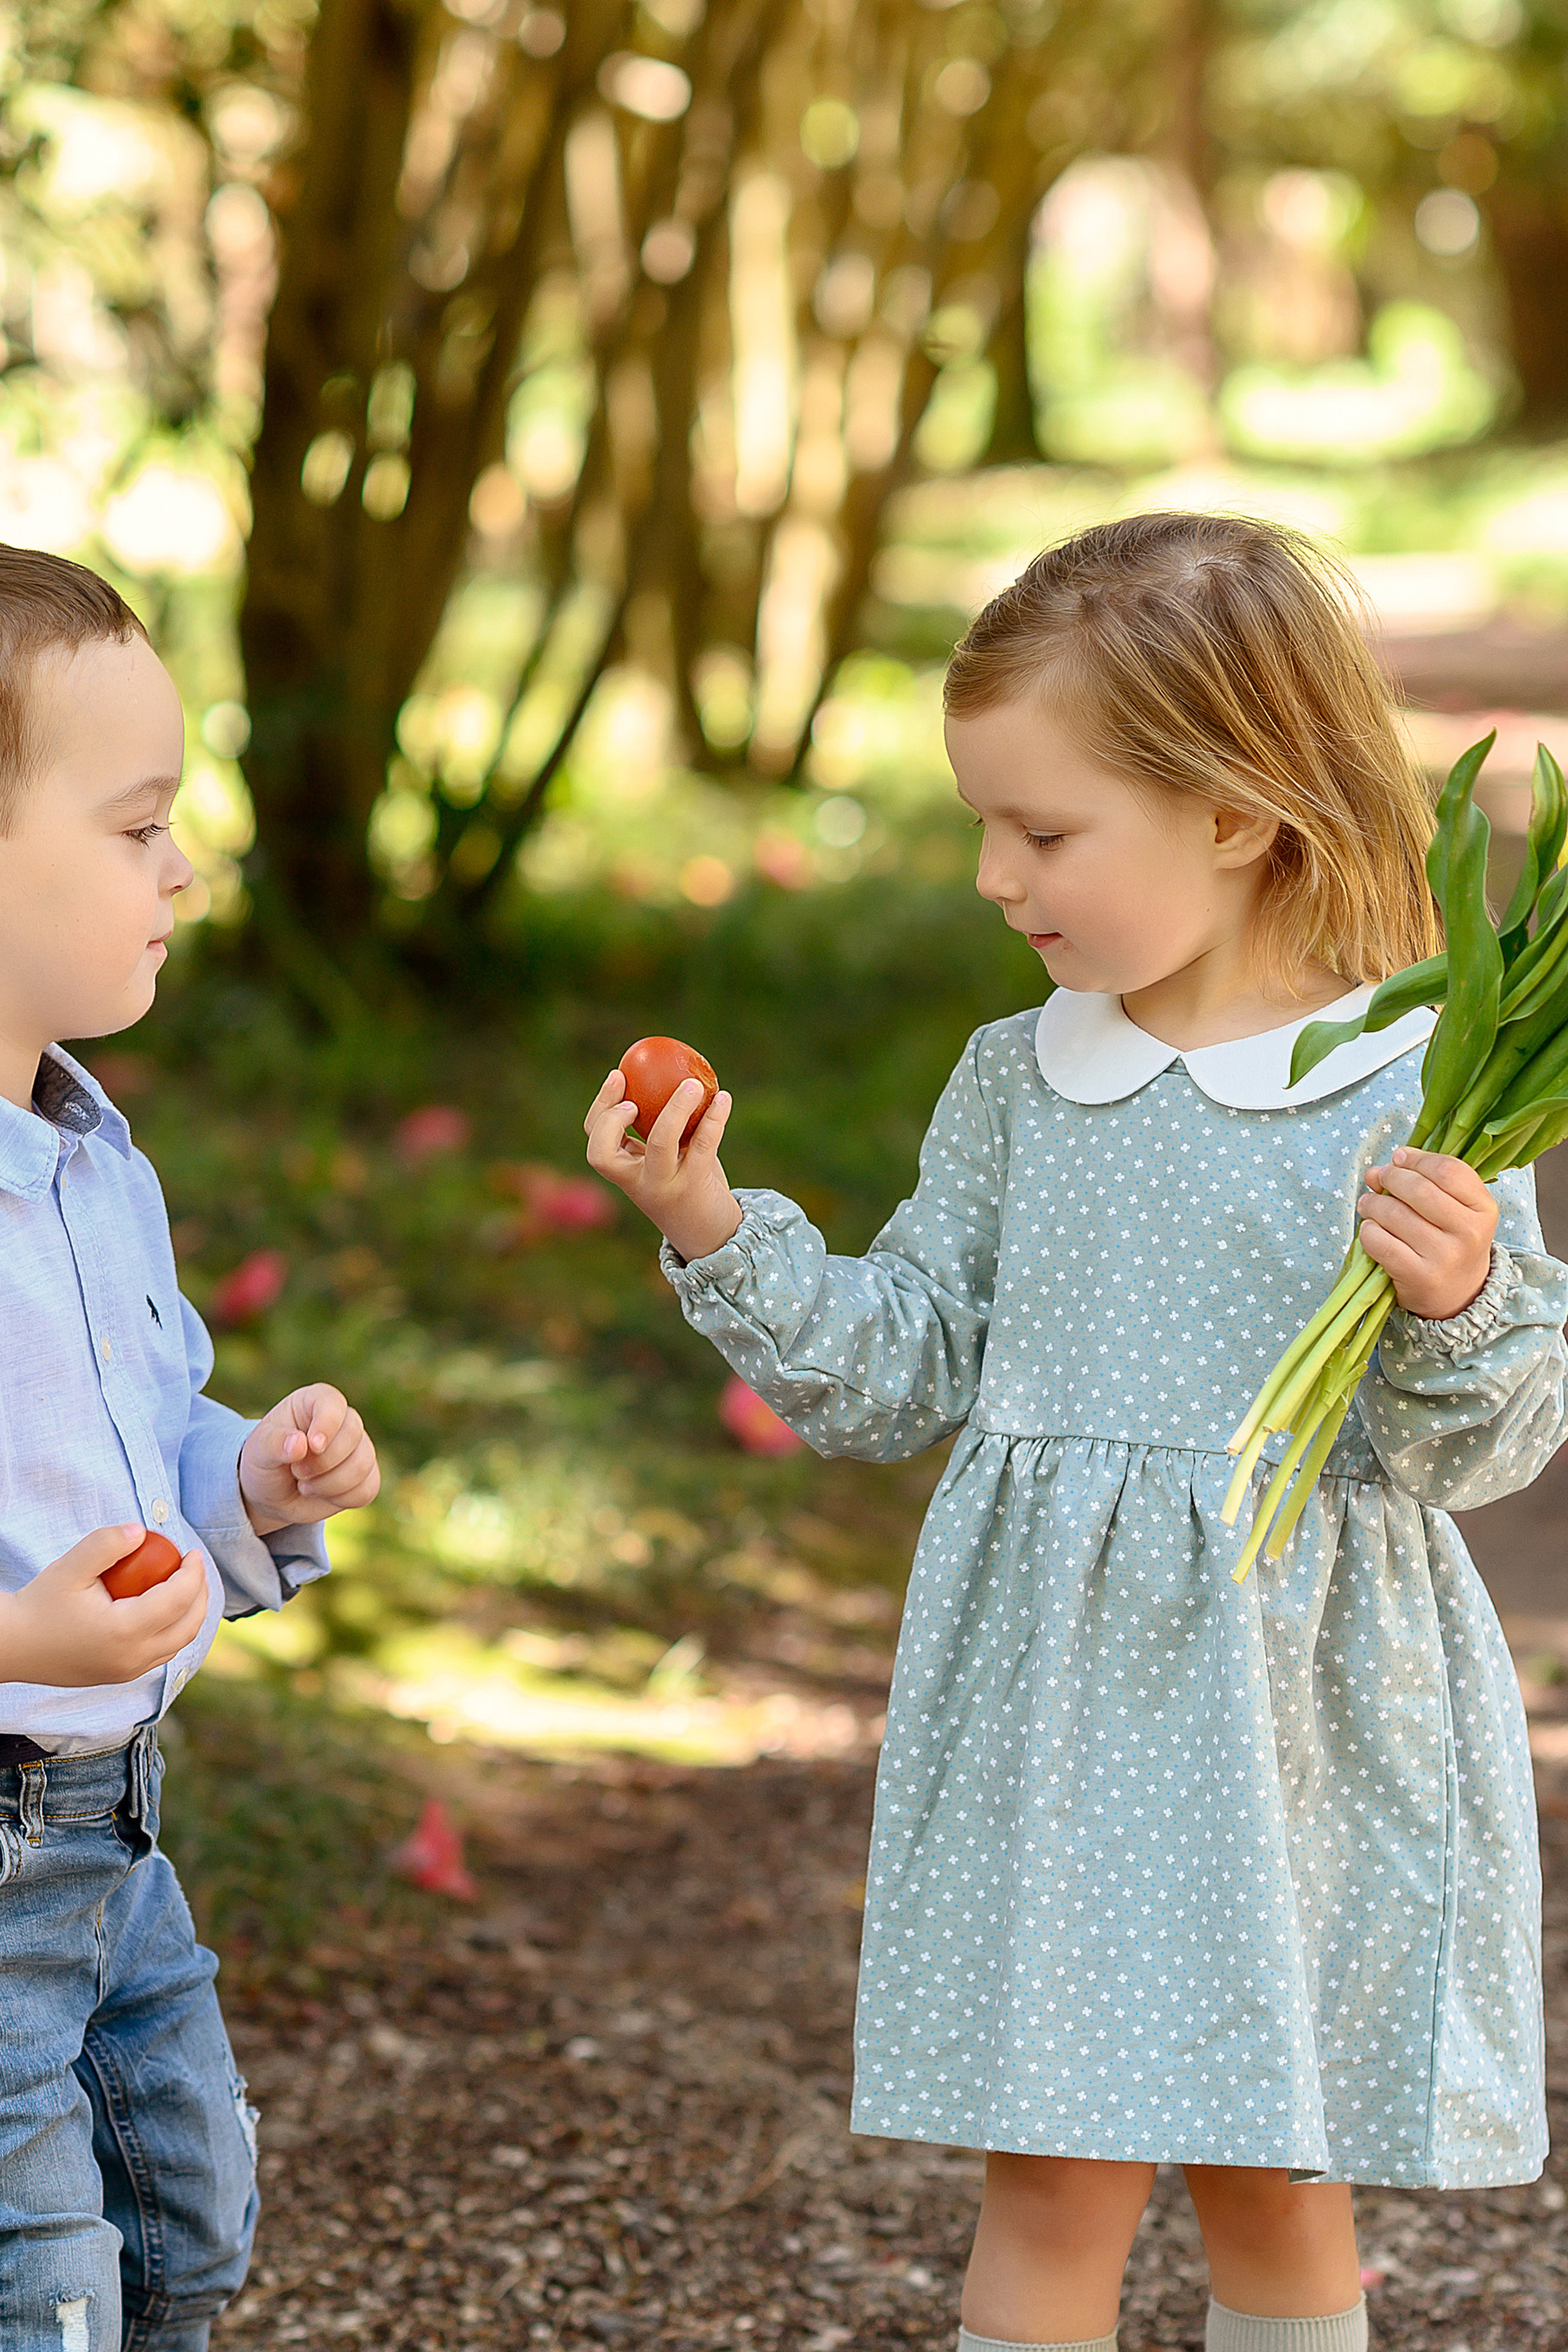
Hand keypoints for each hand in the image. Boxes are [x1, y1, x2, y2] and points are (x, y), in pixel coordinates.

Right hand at [0, 1525, 208, 1686]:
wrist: (13, 1646)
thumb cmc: (40, 1604)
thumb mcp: (70, 1567)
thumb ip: (106, 1544)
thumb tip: (140, 1530)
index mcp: (124, 1632)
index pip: (178, 1601)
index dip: (194, 1574)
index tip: (193, 1553)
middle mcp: (132, 1658)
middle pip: (188, 1627)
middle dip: (201, 1595)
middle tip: (195, 1568)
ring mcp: (127, 1672)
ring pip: (177, 1645)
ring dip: (189, 1615)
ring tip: (185, 1586)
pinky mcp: (119, 1676)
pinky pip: (159, 1654)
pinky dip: (171, 1631)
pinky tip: (163, 1608)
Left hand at [240, 1385, 379, 1534]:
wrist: (273, 1495)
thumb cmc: (266, 1462)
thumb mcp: (259, 1451)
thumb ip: (274, 1443)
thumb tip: (299, 1444)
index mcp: (315, 1402)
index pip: (332, 1403)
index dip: (326, 1424)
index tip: (312, 1446)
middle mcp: (343, 1421)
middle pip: (352, 1434)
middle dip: (322, 1462)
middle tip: (297, 1472)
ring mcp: (358, 1449)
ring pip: (362, 1465)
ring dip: (328, 1484)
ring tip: (305, 1485)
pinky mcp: (367, 1477)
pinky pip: (367, 1489)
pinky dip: (341, 1498)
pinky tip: (322, 1494)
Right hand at [584, 1067, 743, 1263]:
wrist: (711, 1234)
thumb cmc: (686, 1185)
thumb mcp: (666, 1162)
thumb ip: (659, 1131)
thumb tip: (668, 1073)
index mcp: (625, 1173)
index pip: (596, 1144)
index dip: (600, 1110)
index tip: (619, 1077)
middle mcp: (636, 1183)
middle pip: (604, 1154)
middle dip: (611, 1119)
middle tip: (634, 1096)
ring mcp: (664, 1186)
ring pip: (660, 1144)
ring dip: (675, 1109)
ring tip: (693, 1084)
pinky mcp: (696, 1185)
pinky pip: (702, 1144)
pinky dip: (714, 1118)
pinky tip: (723, 1098)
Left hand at [1358, 1145, 1498, 1320]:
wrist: (1459, 1295)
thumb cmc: (1451, 1242)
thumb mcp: (1455, 1210)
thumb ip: (1424, 1182)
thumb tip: (1377, 1171)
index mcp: (1483, 1209)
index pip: (1447, 1169)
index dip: (1416, 1159)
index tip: (1398, 1158)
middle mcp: (1469, 1233)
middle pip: (1418, 1189)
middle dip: (1390, 1178)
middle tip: (1378, 1179)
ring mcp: (1444, 1257)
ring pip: (1394, 1214)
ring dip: (1372, 1203)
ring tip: (1368, 1204)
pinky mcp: (1419, 1277)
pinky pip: (1380, 1242)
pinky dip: (1368, 1231)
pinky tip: (1371, 1230)